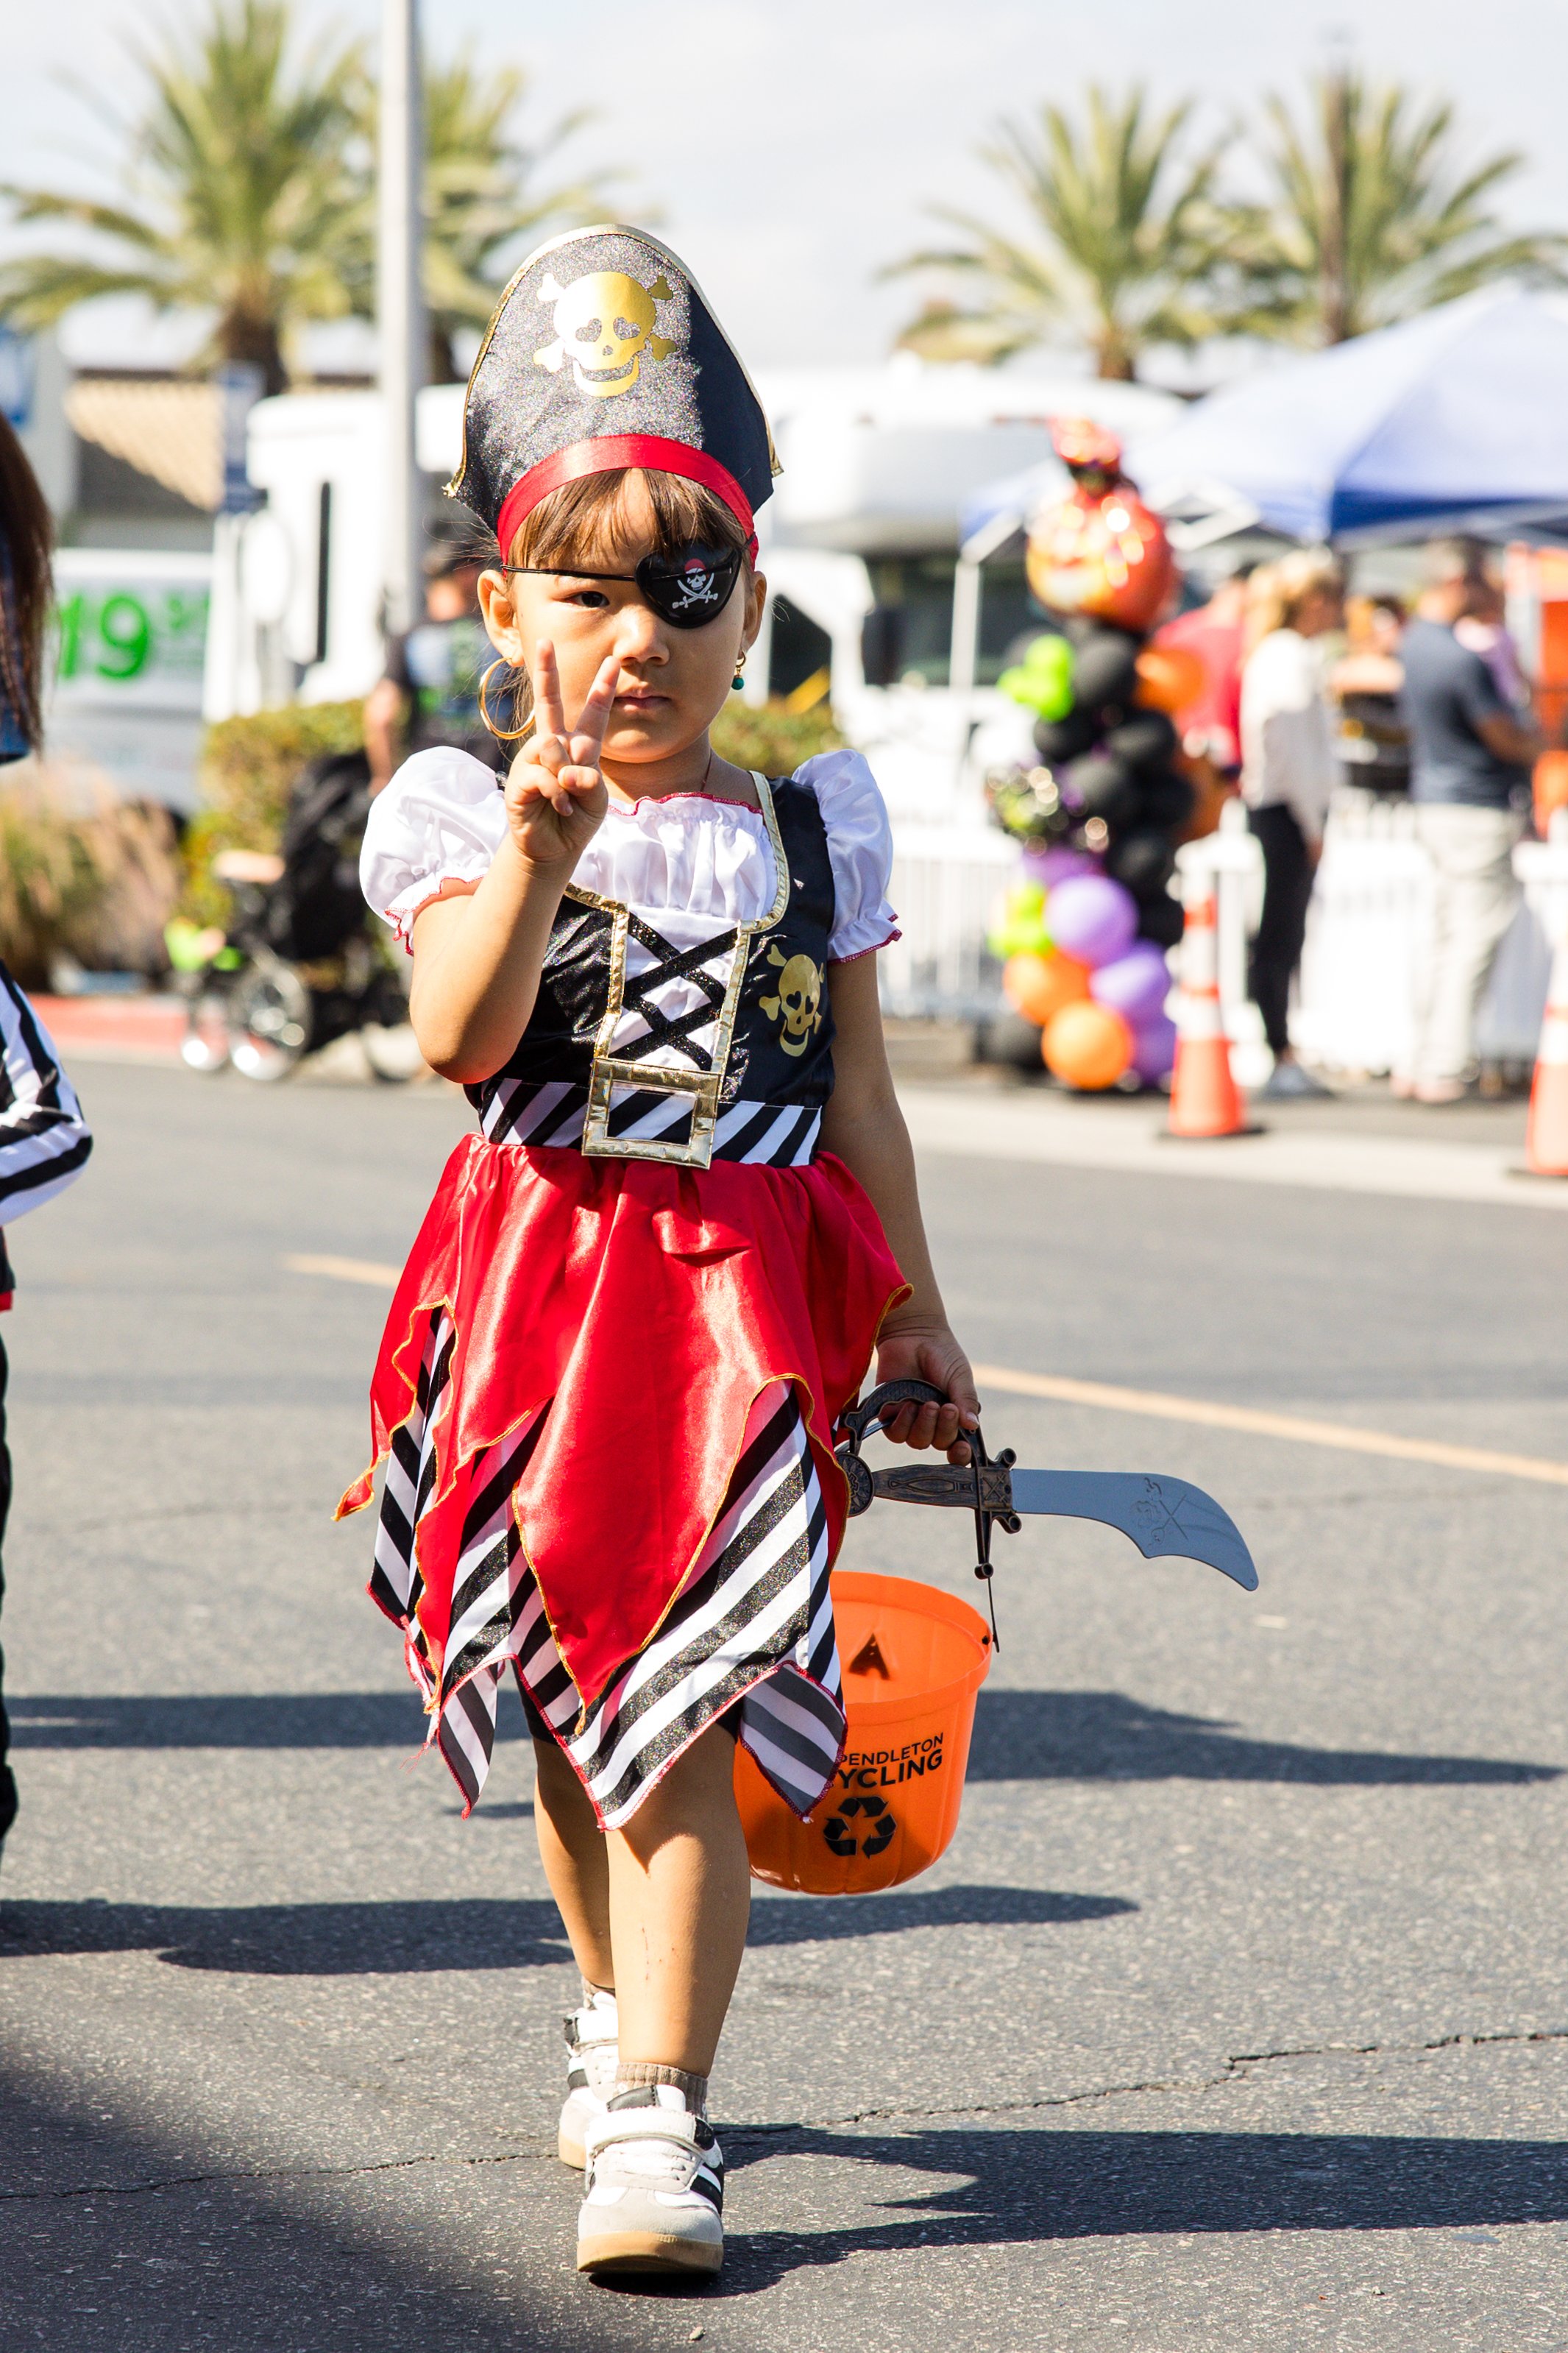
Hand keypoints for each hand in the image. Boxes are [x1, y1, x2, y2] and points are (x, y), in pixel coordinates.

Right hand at [503, 641, 617, 872]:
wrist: (554, 848)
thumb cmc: (578, 819)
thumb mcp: (596, 799)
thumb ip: (589, 780)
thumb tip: (565, 769)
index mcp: (579, 746)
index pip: (593, 713)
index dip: (602, 688)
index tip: (612, 661)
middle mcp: (554, 746)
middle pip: (549, 703)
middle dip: (546, 671)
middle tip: (544, 641)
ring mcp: (534, 760)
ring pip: (554, 748)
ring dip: (569, 779)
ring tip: (569, 801)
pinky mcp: (520, 779)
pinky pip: (545, 776)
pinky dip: (558, 796)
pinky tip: (561, 808)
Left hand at [873, 1324, 980, 1464]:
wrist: (914, 1334)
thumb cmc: (942, 1354)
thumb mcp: (960, 1376)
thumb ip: (966, 1401)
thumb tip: (973, 1426)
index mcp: (954, 1417)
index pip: (958, 1446)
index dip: (960, 1454)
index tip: (962, 1448)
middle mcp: (933, 1422)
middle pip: (938, 1443)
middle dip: (943, 1428)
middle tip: (944, 1406)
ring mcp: (911, 1419)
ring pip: (917, 1441)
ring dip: (923, 1426)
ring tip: (926, 1404)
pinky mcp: (890, 1413)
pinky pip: (895, 1433)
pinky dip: (902, 1423)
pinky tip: (907, 1406)